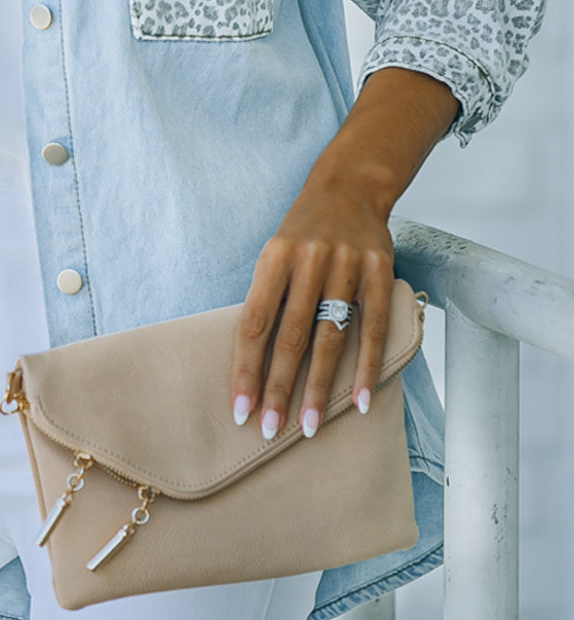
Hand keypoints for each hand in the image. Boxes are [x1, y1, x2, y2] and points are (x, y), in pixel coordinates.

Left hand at [229, 177, 395, 439]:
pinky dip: (367, 367)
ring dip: (320, 387)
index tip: (239, 409)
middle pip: (291, 336)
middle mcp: (309, 261)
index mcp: (274, 258)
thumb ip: (267, 301)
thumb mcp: (275, 256)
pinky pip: (374, 328)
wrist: (350, 189)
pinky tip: (360, 400)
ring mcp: (347, 266)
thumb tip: (252, 365)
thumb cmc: (303, 234)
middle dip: (278, 388)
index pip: (254, 323)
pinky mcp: (379, 272)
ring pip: (331, 337)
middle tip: (270, 430)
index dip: (246, 369)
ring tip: (310, 426)